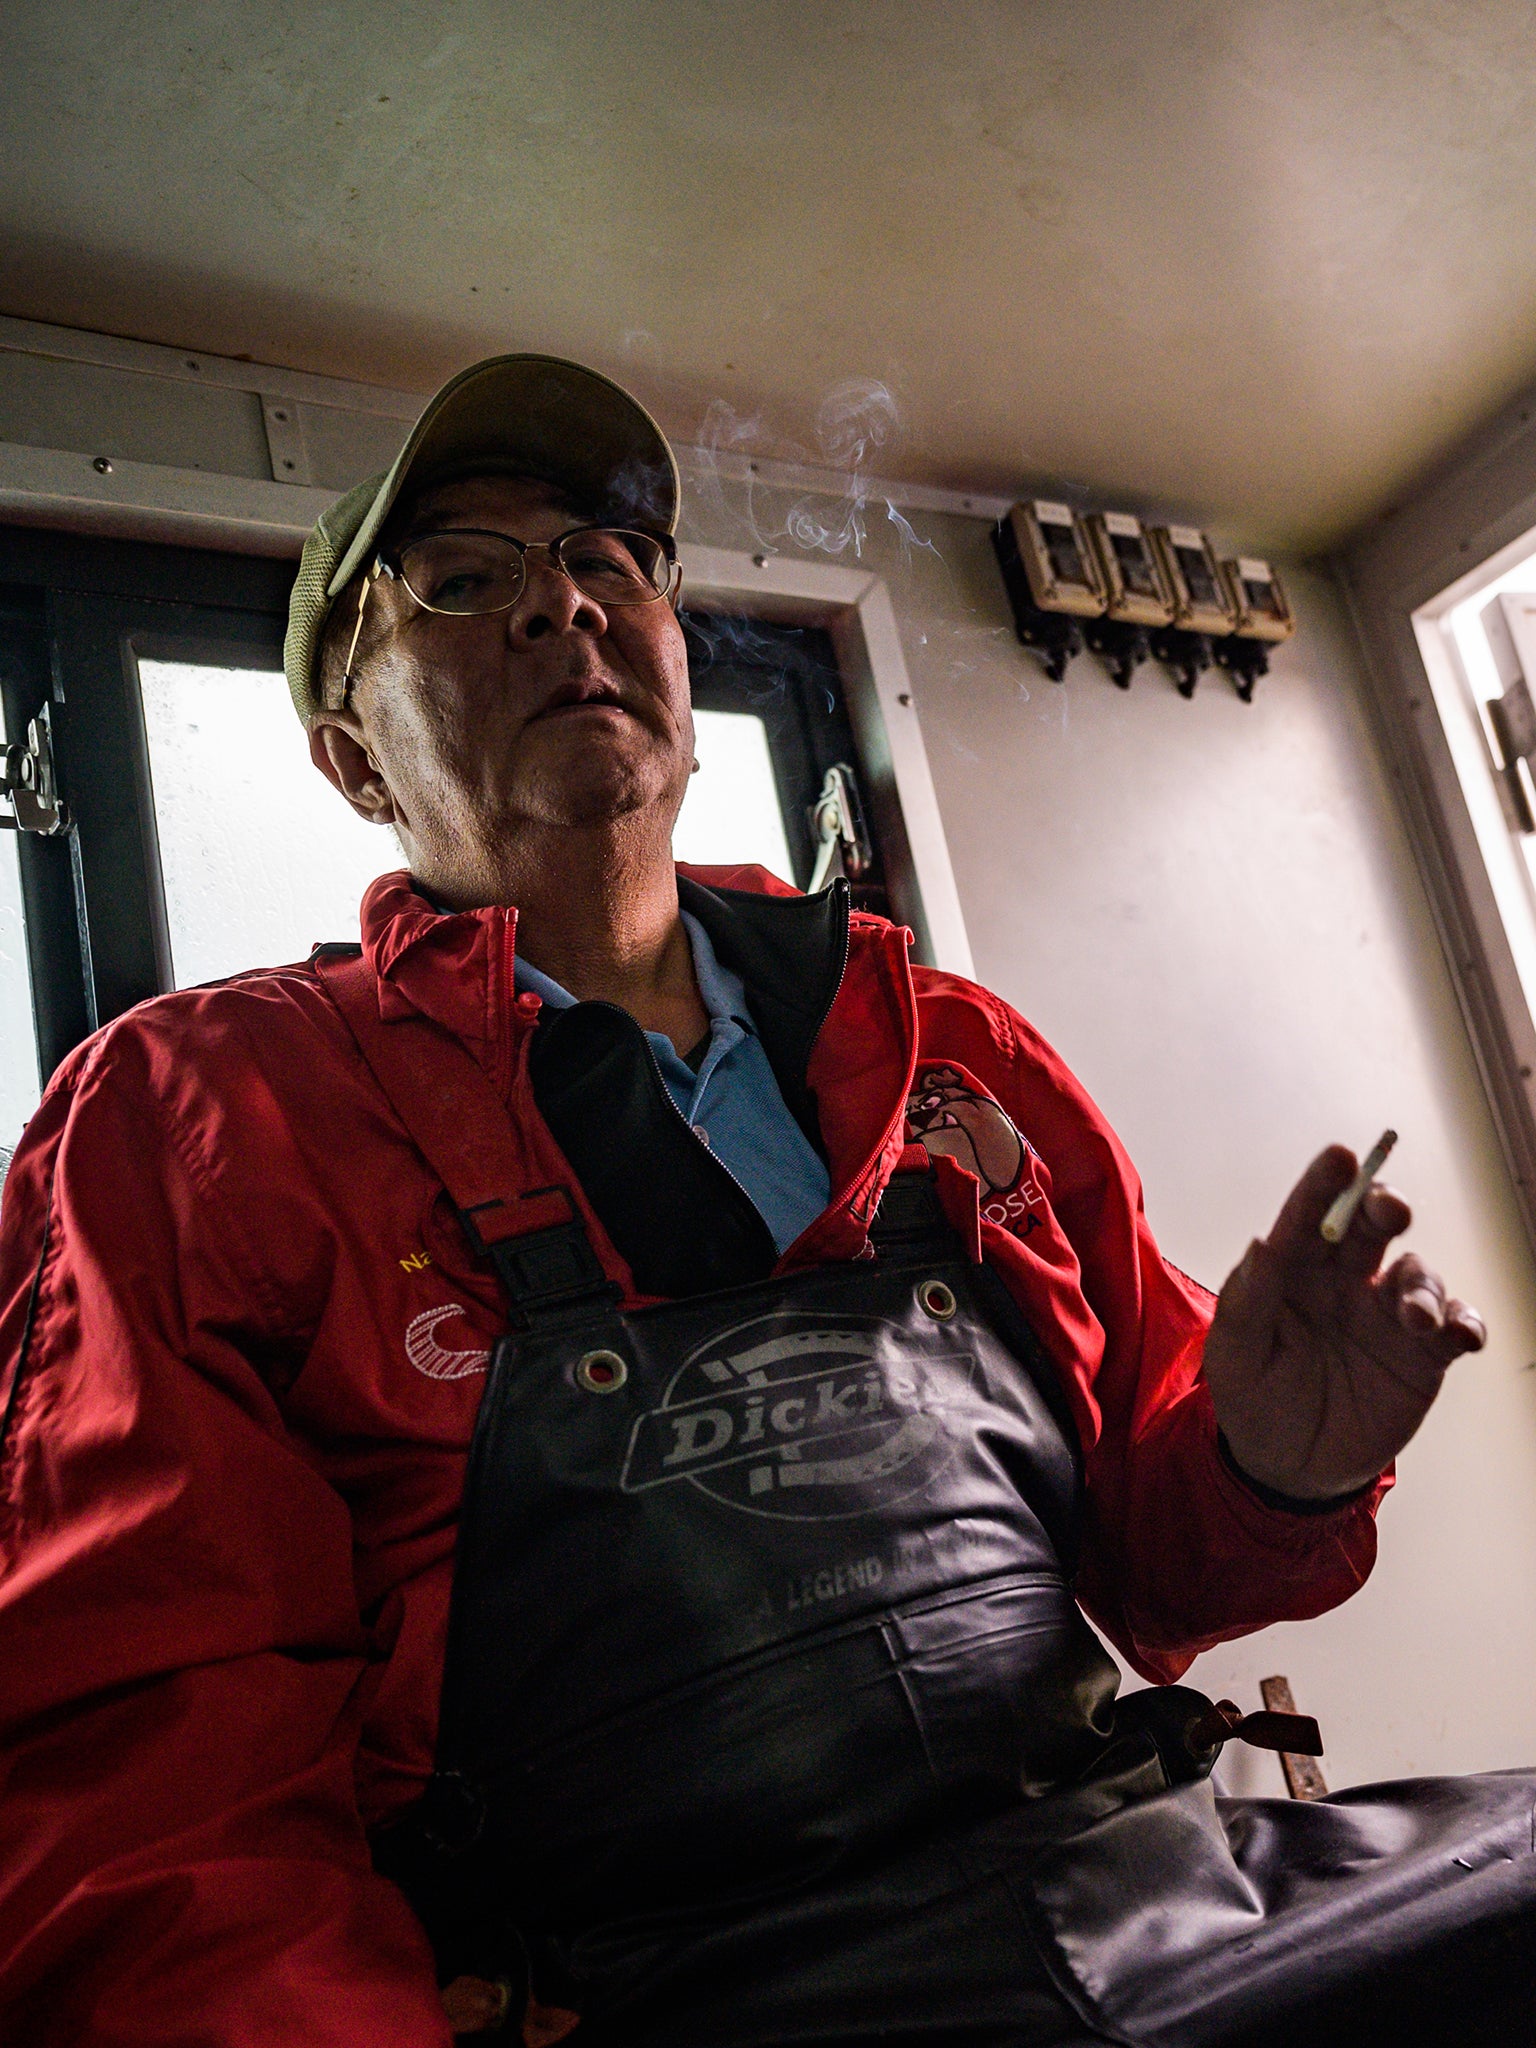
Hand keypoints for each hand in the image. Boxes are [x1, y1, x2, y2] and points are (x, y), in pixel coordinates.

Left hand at [1202, 1145, 1485, 1500]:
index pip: (1308, 1217)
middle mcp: (1343, 1280)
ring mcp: (1386, 1315)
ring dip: (1422, 1285)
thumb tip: (1260, 1244)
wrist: (1288, 1467)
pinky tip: (1461, 1333)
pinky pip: (1454, 1325)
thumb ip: (1248, 1302)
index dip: (1324, 1184)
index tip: (1341, 1155)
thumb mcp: (1235, 1355)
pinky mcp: (1422, 1354)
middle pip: (1372, 1226)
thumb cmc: (1253, 1397)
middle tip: (1389, 1208)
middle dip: (1385, 1206)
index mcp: (1292, 1270)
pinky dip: (1465, 1321)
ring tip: (1414, 1316)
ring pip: (1417, 1274)